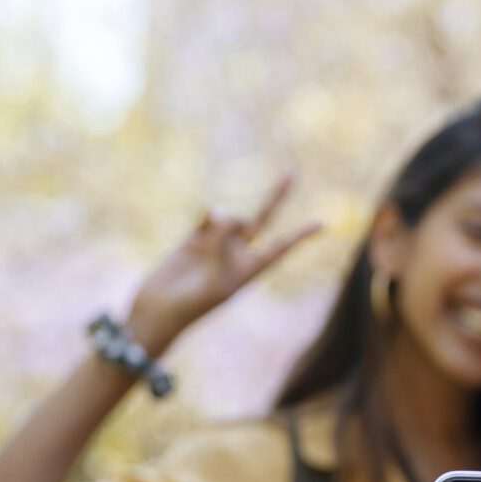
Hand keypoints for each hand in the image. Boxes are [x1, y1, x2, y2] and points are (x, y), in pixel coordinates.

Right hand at [123, 176, 321, 353]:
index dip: (300, 235)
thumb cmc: (190, 304)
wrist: (158, 309)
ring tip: (206, 245)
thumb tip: (223, 213)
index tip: (322, 223)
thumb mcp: (214, 278)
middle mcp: (236, 254)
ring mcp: (217, 243)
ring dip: (221, 223)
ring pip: (230, 217)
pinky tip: (205, 224)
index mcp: (248, 271)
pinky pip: (211, 216)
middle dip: (277, 197)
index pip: (280, 248)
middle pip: (262, 219)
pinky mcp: (196, 238)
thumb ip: (222, 242)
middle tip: (293, 172)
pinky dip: (210, 217)